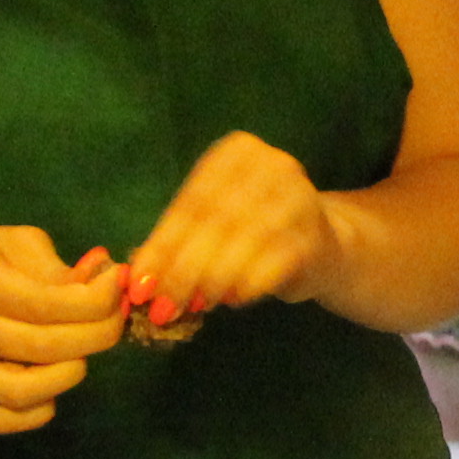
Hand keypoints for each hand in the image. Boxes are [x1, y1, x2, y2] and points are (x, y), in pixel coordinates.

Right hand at [0, 226, 127, 432]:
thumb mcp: (8, 242)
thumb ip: (56, 265)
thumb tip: (105, 280)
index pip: (49, 302)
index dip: (98, 300)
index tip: (118, 289)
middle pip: (46, 346)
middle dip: (98, 334)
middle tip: (114, 320)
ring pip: (27, 391)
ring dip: (71, 372)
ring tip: (81, 350)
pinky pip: (8, 420)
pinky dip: (42, 408)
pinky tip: (52, 379)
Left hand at [120, 132, 345, 328]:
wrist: (322, 242)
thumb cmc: (252, 230)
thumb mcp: (210, 225)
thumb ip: (173, 245)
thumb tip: (136, 282)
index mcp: (238, 151)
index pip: (192, 203)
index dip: (162, 247)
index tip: (137, 286)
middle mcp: (273, 165)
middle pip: (215, 223)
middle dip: (183, 271)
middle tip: (161, 308)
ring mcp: (299, 197)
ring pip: (242, 244)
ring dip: (211, 282)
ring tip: (193, 306)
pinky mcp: (316, 236)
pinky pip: (273, 265)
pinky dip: (246, 286)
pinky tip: (231, 300)